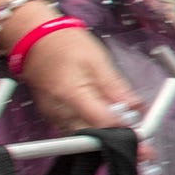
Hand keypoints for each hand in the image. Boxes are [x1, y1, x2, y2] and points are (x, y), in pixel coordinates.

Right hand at [16, 24, 142, 133]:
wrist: (35, 39)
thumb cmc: (65, 44)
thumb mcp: (98, 60)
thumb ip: (116, 87)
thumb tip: (135, 107)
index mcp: (70, 94)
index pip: (101, 123)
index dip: (123, 129)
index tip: (139, 130)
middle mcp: (58, 110)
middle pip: (91, 135)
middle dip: (114, 135)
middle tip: (133, 128)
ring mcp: (52, 115)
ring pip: (82, 134)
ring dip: (103, 132)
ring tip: (119, 118)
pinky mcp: (51, 115)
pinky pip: (73, 128)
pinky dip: (90, 125)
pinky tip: (102, 114)